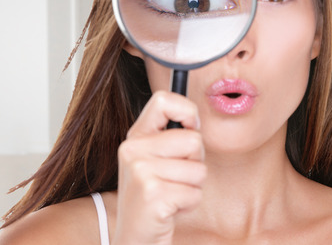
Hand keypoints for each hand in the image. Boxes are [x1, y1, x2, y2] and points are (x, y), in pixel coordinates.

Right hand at [113, 91, 206, 244]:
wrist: (135, 237)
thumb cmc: (154, 197)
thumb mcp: (156, 160)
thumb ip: (172, 137)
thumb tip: (195, 118)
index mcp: (135, 137)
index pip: (163, 100)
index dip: (188, 110)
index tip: (192, 127)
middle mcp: (132, 150)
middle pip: (194, 139)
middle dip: (195, 162)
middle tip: (175, 179)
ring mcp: (140, 172)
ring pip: (198, 169)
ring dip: (192, 187)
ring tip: (171, 195)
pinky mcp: (152, 195)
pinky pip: (194, 192)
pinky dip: (189, 204)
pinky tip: (169, 210)